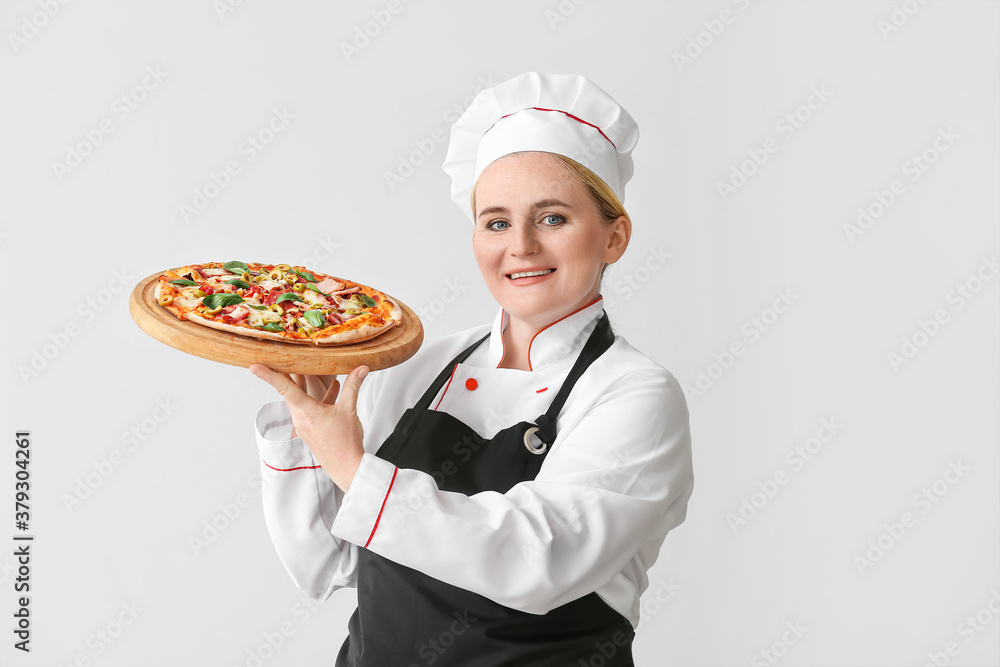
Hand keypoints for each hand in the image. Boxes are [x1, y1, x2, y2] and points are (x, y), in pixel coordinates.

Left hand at [250, 364, 368, 491]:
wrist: (346, 467)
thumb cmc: (345, 443)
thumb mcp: (349, 410)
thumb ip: (353, 386)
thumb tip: (361, 368)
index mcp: (306, 410)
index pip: (284, 387)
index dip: (268, 375)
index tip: (255, 366)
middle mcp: (300, 417)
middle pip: (290, 389)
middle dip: (288, 373)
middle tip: (283, 357)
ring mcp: (304, 423)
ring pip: (300, 398)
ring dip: (304, 384)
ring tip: (309, 368)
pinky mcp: (310, 428)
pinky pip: (309, 407)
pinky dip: (316, 396)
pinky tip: (332, 390)